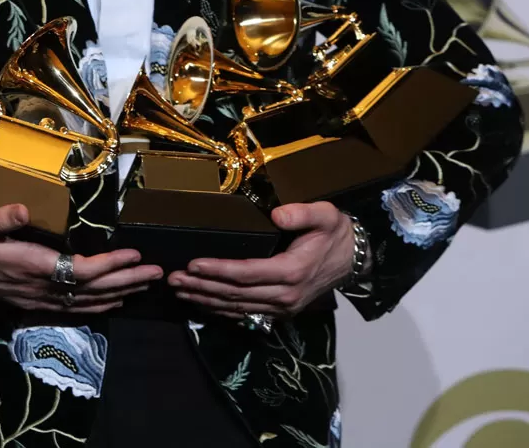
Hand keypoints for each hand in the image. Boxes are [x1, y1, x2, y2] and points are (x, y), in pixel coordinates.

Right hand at [0, 204, 161, 313]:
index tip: (135, 254)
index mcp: (31, 266)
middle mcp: (39, 287)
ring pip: (87, 302)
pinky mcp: (33, 303)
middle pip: (93, 289)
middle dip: (128, 281)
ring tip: (145, 286)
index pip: (81, 270)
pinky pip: (74, 309)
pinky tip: (112, 302)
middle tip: (159, 273)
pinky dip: (98, 306)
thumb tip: (21, 208)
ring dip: (119, 294)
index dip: (111, 265)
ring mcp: (37, 299)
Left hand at [168, 202, 353, 320]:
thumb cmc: (336, 233)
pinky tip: (201, 303)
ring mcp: (283, 306)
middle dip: (202, 287)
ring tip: (179, 290)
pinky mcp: (281, 311)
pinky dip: (221, 310)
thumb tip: (278, 214)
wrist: (356, 259)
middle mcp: (285, 295)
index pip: (247, 273)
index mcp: (292, 271)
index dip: (218, 270)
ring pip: (237, 307)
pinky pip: (246, 314)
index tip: (193, 264)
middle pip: (235, 294)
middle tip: (173, 278)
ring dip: (205, 299)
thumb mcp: (326, 215)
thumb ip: (303, 213)